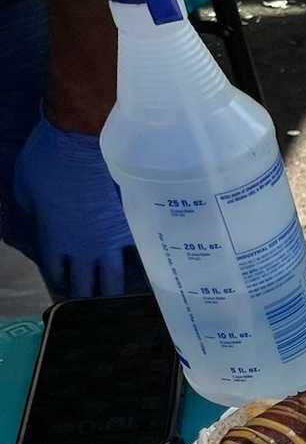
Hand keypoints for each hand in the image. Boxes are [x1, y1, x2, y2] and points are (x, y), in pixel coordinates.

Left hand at [5, 114, 135, 297]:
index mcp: (54, 242)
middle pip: (86, 288)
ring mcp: (111, 242)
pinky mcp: (132, 229)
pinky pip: (138, 258)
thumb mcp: (23, 190)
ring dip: (112, 293)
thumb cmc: (46, 161)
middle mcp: (84, 251)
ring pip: (113, 282)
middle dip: (85, 297)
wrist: (82, 142)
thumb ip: (34, 215)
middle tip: (90, 301)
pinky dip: (140, 270)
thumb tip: (42, 222)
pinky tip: (144, 275)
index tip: (64, 288)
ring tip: (115, 299)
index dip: (60, 285)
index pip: (57, 276)